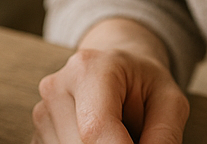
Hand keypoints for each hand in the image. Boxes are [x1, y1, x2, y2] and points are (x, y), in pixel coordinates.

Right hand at [31, 20, 188, 143]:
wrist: (117, 69)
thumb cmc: (144, 84)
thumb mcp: (169, 101)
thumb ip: (163, 137)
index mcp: (89, 69)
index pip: (96, 130)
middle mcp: (57, 88)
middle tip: (133, 135)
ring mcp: (42, 112)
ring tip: (117, 134)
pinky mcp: (37, 135)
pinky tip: (98, 140)